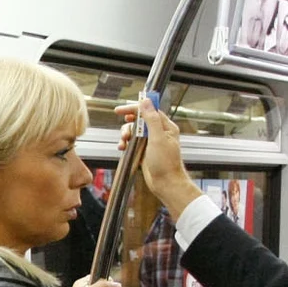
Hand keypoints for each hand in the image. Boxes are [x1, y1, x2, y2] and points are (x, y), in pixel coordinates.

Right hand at [115, 98, 201, 220]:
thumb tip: (146, 102)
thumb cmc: (166, 165)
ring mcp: (151, 142)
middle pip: (139, 120)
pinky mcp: (145, 151)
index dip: (134, 109)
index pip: (149, 111)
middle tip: (124, 133)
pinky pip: (132, 142)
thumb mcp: (158, 138)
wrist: (166, 184)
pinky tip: (123, 148)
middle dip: (129, 125)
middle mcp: (159, 133)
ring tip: (123, 143)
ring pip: (134, 131)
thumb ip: (151, 119)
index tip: (121, 110)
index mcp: (166, 127)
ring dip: (126, 135)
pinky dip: (126, 144)